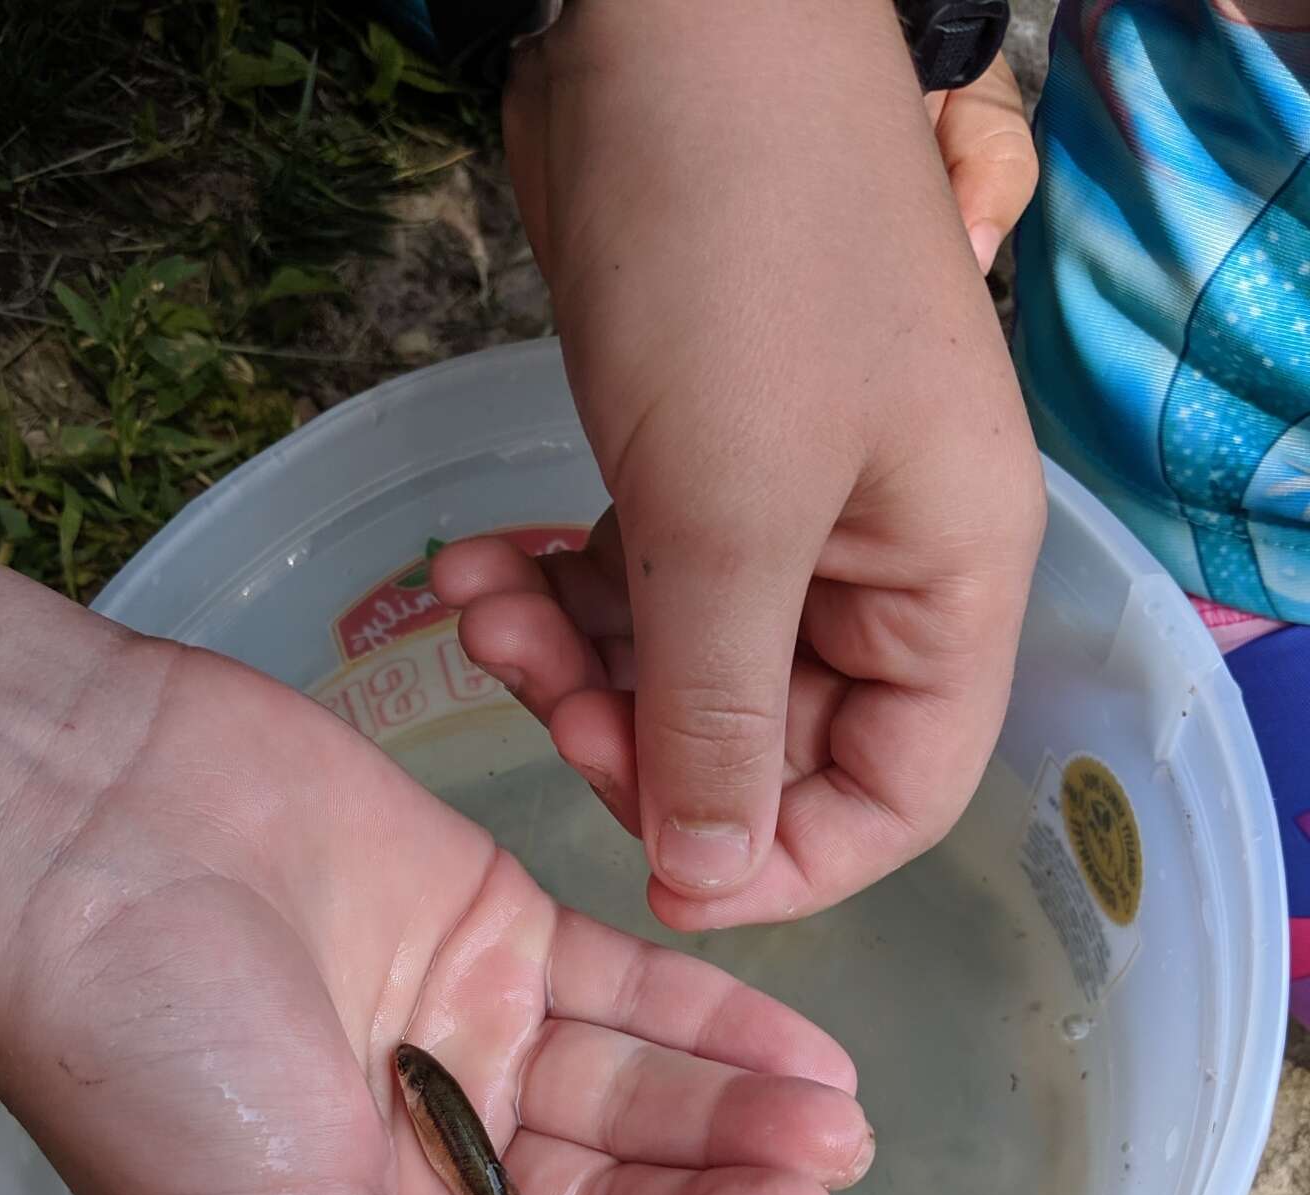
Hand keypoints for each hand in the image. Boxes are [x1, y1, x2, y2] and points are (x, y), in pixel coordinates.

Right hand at [0, 476, 871, 1194]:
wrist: (77, 822)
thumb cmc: (148, 1058)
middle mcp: (426, 1158)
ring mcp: (467, 1035)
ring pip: (632, 1104)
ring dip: (734, 1129)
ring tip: (832, 1141)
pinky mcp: (495, 921)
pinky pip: (631, 986)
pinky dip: (718, 1024)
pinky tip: (808, 1063)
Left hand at [433, 0, 1043, 927]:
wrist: (669, 25)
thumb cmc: (738, 260)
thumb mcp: (730, 516)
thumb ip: (718, 716)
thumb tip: (712, 880)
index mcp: (949, 587)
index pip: (892, 797)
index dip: (777, 860)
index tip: (652, 871)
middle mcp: (883, 567)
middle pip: (770, 741)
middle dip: (638, 739)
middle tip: (534, 699)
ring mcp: (789, 514)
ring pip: (682, 666)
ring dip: (572, 663)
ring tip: (477, 607)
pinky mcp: (700, 469)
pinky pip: (636, 588)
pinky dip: (556, 592)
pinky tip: (474, 565)